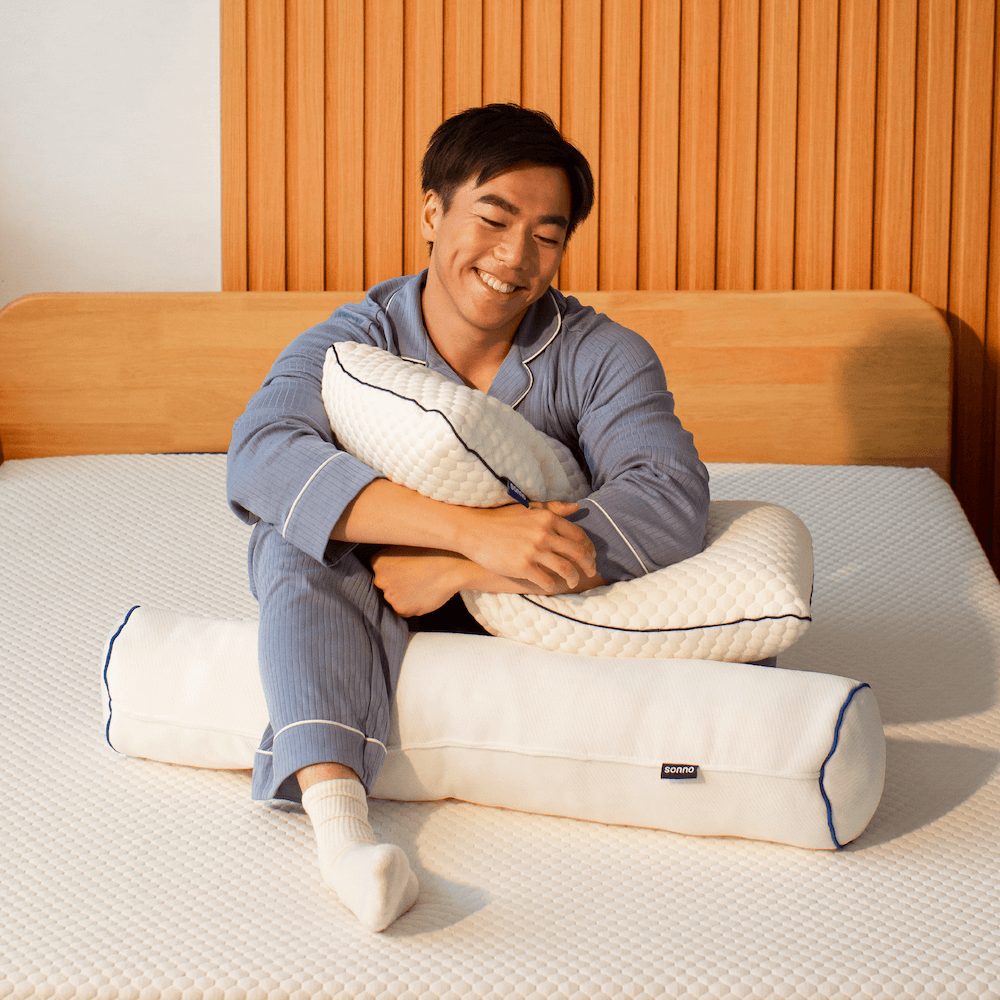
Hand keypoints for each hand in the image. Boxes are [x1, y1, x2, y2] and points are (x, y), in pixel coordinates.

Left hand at [370, 546, 466, 616]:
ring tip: (421, 586)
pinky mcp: (402, 609)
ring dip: (404, 596)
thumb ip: (391, 555)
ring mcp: (390, 596)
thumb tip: (387, 559)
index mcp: (378, 562)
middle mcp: (380, 580)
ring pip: (393, 599)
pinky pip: (404, 610)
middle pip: (384, 586)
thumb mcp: (405, 545)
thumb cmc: (432, 553)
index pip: (378, 570)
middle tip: (413, 578)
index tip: (402, 570)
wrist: (449, 568)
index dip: (391, 570)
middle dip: (395, 584)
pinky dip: (412, 605)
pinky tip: (423, 594)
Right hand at [458, 500, 597, 592]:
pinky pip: (546, 580)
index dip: (589, 548)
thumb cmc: (500, 518)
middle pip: (577, 553)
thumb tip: (577, 507)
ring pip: (565, 569)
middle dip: (588, 565)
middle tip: (591, 573)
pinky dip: (553, 585)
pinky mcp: (523, 566)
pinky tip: (551, 586)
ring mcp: (534, 551)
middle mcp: (544, 534)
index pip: (579, 535)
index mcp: (548, 519)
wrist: (474, 530)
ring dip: (573, 578)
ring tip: (572, 583)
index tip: (591, 556)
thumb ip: (554, 508)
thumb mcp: (528, 508)